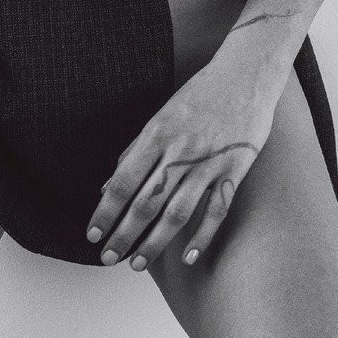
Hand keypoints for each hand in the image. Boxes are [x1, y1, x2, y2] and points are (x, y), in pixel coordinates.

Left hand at [85, 45, 282, 270]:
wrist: (245, 73)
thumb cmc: (200, 94)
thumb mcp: (162, 115)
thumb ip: (136, 150)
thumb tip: (108, 184)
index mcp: (157, 133)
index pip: (123, 181)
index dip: (106, 211)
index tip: (93, 234)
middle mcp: (179, 150)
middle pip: (146, 201)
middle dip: (124, 234)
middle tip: (109, 257)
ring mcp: (208, 161)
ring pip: (177, 212)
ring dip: (155, 242)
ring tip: (138, 263)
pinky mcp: (234, 169)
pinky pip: (216, 210)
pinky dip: (203, 235)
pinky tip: (189, 256)